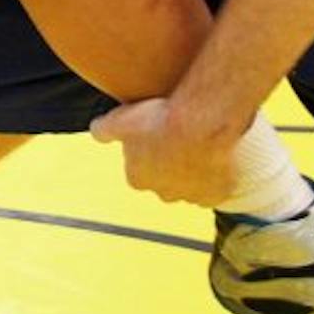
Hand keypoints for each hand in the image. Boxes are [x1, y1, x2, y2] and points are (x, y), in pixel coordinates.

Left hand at [88, 96, 239, 206]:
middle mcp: (163, 193)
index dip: (147, 150)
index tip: (155, 132)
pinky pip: (216, 188)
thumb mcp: (119, 118)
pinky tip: (217, 156)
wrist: (200, 121)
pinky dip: (218, 176)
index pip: (138, 169)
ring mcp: (192, 196)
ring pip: (191, 185)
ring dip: (194, 170)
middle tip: (178, 136)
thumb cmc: (159, 119)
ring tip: (199, 142)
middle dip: (170, 164)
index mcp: (137, 179)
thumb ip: (103, 129)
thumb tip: (96, 130)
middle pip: (165, 180)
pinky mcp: (217, 193)